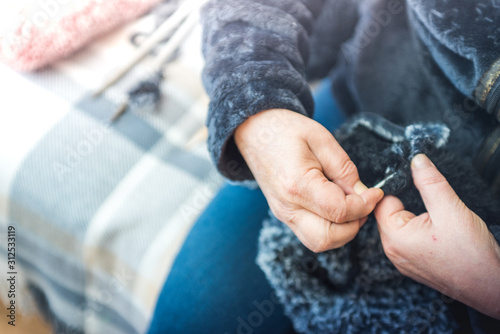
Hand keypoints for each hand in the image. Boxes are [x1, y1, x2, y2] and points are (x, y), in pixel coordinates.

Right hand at [235, 109, 382, 251]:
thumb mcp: (322, 139)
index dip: (364, 205)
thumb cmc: (285, 130)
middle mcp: (287, 206)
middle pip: (328, 237)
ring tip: (350, 206)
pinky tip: (335, 207)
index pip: (339, 211)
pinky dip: (330, 228)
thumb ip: (345, 169)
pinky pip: (311, 235)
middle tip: (363, 204)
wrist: (254, 132)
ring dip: (342, 231)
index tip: (376, 193)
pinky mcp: (284, 215)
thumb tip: (362, 193)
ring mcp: (283, 214)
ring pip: (320, 242)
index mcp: (296, 184)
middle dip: (354, 225)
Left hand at [375, 154, 499, 318]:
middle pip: (391, 214)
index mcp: (394, 238)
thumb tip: (416, 160)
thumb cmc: (471, 254)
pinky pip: (411, 239)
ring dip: (418, 218)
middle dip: (410, 205)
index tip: (414, 186)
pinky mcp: (416, 265)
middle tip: (435, 209)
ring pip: (403, 225)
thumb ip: (430, 182)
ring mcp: (404, 261)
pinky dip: (423, 231)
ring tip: (440, 224)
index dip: (398, 190)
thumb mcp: (450, 209)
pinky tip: (441, 235)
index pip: (381, 203)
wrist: (491, 286)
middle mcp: (393, 252)